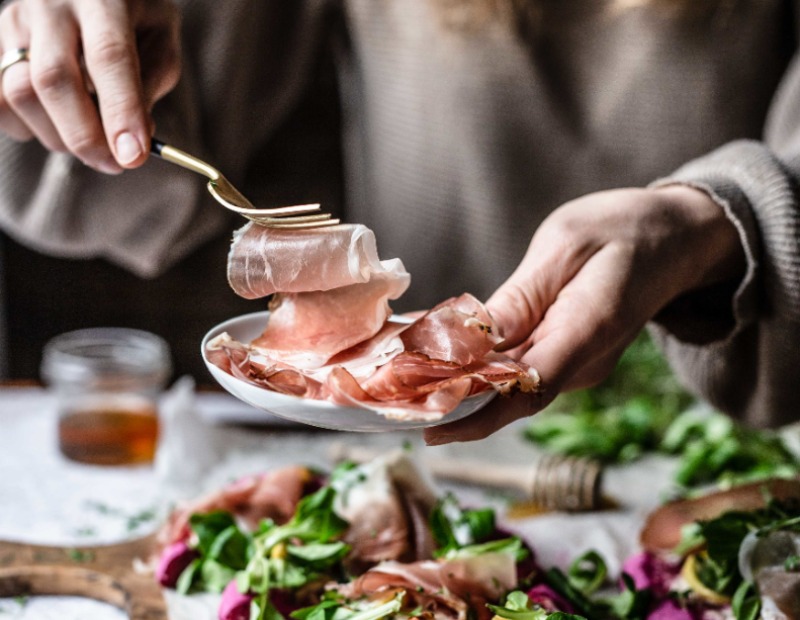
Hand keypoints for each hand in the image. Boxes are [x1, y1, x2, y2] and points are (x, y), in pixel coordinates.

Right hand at [0, 0, 180, 172]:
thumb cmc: (135, 18)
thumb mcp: (160, 40)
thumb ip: (151, 84)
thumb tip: (133, 140)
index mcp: (103, 0)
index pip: (109, 57)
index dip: (120, 112)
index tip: (132, 157)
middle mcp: (51, 5)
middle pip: (55, 80)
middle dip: (86, 136)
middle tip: (114, 165)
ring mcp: (15, 22)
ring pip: (20, 93)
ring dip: (58, 135)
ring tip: (89, 140)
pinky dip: (27, 127)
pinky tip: (56, 123)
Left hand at [424, 185, 745, 443]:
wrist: (672, 239)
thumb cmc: (621, 231)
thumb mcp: (566, 245)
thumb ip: (523, 296)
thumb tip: (479, 337)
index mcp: (586, 330)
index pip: (529, 388)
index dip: (479, 415)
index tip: (433, 429)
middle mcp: (581, 360)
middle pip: (512, 394)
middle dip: (454, 401)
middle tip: (394, 400)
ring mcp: (575, 362)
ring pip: (511, 385)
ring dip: (461, 384)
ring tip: (404, 379)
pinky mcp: (566, 354)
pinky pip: (518, 367)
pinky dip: (480, 365)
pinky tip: (439, 355)